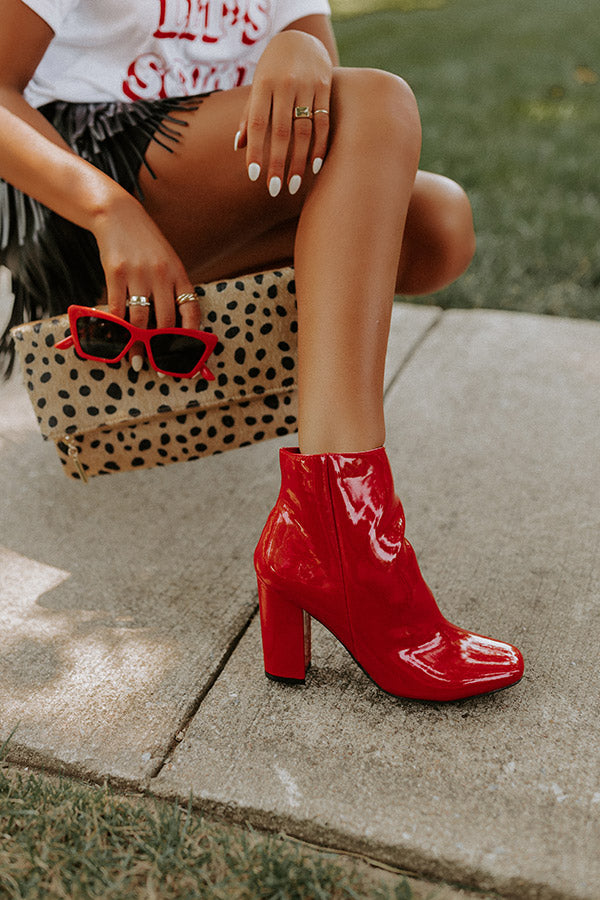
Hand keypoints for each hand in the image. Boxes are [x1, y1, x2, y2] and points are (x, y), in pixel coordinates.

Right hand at [92, 195, 198, 367]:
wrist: (119, 215)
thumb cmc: (146, 244)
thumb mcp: (168, 262)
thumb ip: (173, 289)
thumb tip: (173, 325)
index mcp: (180, 275)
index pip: (191, 312)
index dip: (190, 338)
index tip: (187, 356)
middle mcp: (162, 276)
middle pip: (164, 322)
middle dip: (161, 349)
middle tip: (158, 367)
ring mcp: (139, 274)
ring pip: (139, 321)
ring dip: (136, 344)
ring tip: (135, 360)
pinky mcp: (115, 273)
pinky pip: (117, 309)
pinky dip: (115, 327)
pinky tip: (114, 339)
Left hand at [234, 30, 332, 195]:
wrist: (300, 38)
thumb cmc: (272, 69)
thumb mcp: (257, 86)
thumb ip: (249, 115)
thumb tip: (239, 146)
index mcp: (263, 85)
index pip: (257, 123)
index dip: (256, 151)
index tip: (254, 176)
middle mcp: (285, 85)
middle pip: (281, 132)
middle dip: (277, 163)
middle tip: (274, 189)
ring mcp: (307, 85)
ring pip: (304, 131)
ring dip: (299, 161)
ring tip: (294, 185)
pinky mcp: (325, 87)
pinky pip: (323, 122)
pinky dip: (320, 146)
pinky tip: (315, 166)